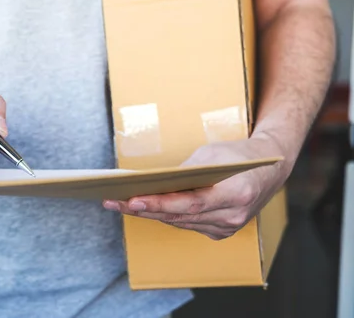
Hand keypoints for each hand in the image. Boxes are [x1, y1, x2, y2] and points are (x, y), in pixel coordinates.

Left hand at [103, 135, 289, 239]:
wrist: (271, 168)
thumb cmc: (238, 155)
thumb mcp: (211, 154)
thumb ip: (185, 172)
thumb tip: (154, 183)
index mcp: (235, 194)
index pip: (189, 203)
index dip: (158, 204)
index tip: (132, 200)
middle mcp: (233, 216)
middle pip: (180, 216)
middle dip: (144, 209)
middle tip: (114, 203)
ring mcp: (229, 228)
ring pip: (181, 223)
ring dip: (151, 214)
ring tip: (123, 205)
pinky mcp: (223, 232)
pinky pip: (189, 225)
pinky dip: (168, 216)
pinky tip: (147, 209)